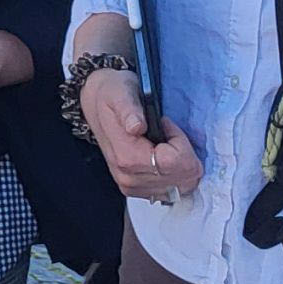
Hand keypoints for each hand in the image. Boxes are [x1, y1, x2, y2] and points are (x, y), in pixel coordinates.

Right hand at [80, 67, 204, 205]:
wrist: (98, 103)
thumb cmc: (114, 95)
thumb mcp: (121, 92)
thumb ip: (129, 109)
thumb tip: (136, 127)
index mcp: (126, 158)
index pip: (173, 163)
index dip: (180, 142)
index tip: (167, 125)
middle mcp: (129, 178)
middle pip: (182, 178)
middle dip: (184, 153)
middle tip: (166, 132)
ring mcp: (134, 187)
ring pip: (183, 186)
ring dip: (183, 163)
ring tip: (165, 143)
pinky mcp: (140, 191)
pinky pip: (176, 191)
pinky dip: (179, 173)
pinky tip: (167, 157)